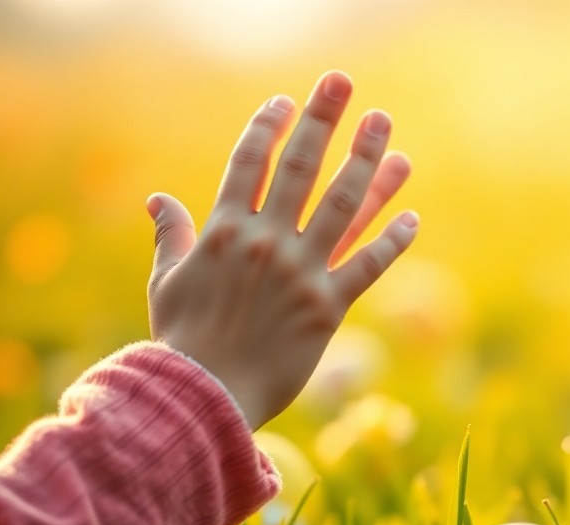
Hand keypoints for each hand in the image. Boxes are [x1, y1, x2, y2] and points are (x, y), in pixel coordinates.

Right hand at [145, 71, 415, 428]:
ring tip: (384, 127)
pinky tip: (412, 215)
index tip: (287, 101)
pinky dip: (391, 240)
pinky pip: (366, 266)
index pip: (250, 162)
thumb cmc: (182, 342)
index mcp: (224, 230)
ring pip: (343, 205)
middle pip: (301, 167)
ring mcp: (300, 273)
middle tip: (343, 83)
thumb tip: (157, 199)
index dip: (269, 127)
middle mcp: (266, 242)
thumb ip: (170, 237)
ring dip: (368, 162)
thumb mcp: (167, 283)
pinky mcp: (328, 308)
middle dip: (323, 119)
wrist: (206, 396)